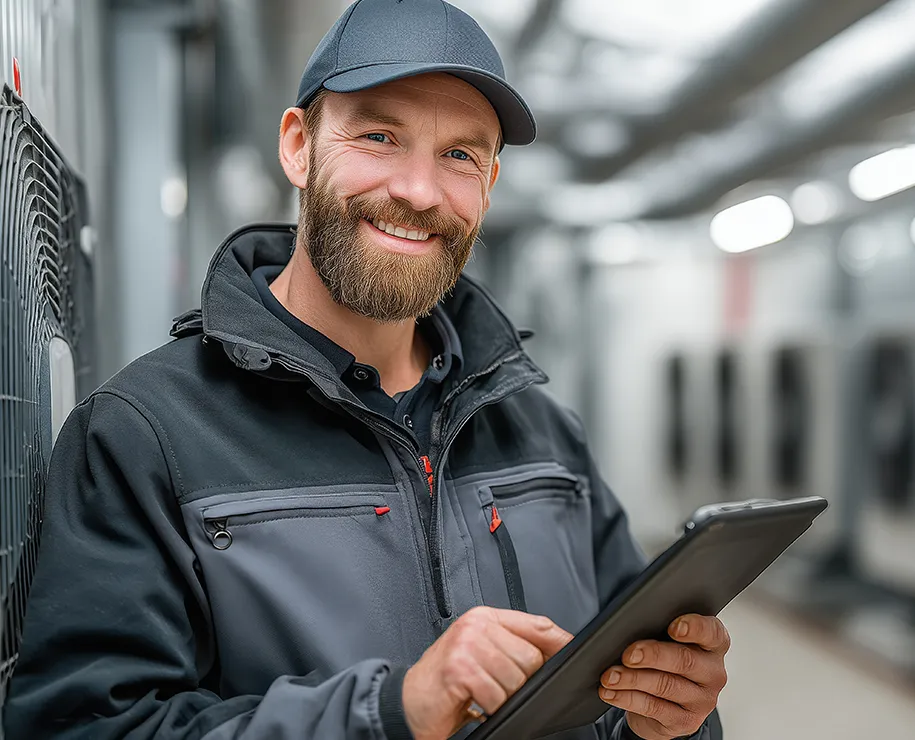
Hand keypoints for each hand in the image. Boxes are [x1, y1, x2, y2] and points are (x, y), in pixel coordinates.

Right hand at [402, 606, 572, 739]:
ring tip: (483, 694)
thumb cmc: (446, 681)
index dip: (560, 642)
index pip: (537, 624)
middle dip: (521, 682)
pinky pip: (496, 695)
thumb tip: (557, 648)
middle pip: (531, 657)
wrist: (408, 702)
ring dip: (503, 697)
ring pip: (516, 679)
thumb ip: (514, 645)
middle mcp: (476, 625)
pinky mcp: (459, 668)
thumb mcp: (481, 654)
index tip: (574, 653)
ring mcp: (467, 644)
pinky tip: (474, 701)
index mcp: (485, 617)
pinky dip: (489, 707)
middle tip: (496, 687)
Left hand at [598, 614, 728, 739]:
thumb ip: (660, 630)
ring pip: (665, 685)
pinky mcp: (685, 722)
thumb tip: (629, 626)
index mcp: (714, 645)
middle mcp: (713, 672)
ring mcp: (702, 700)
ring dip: (632, 679)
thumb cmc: (666, 661)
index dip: (694, 628)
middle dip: (653, 655)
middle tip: (628, 654)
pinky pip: (653, 708)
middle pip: (684, 660)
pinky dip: (628, 698)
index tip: (673, 627)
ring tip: (610, 676)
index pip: (712, 632)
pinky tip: (611, 693)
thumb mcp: (668, 642)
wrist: (667, 704)